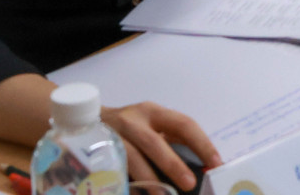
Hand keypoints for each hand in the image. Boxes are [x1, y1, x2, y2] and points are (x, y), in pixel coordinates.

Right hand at [101, 101, 219, 190]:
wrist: (83, 121)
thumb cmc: (128, 128)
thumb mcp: (150, 125)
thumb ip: (170, 139)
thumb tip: (199, 166)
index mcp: (153, 112)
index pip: (183, 124)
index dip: (201, 143)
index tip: (215, 163)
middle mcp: (132, 121)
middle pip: (154, 142)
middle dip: (173, 164)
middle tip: (189, 183)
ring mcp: (112, 137)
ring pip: (130, 158)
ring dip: (148, 179)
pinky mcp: (96, 153)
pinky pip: (114, 171)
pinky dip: (129, 185)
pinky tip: (138, 193)